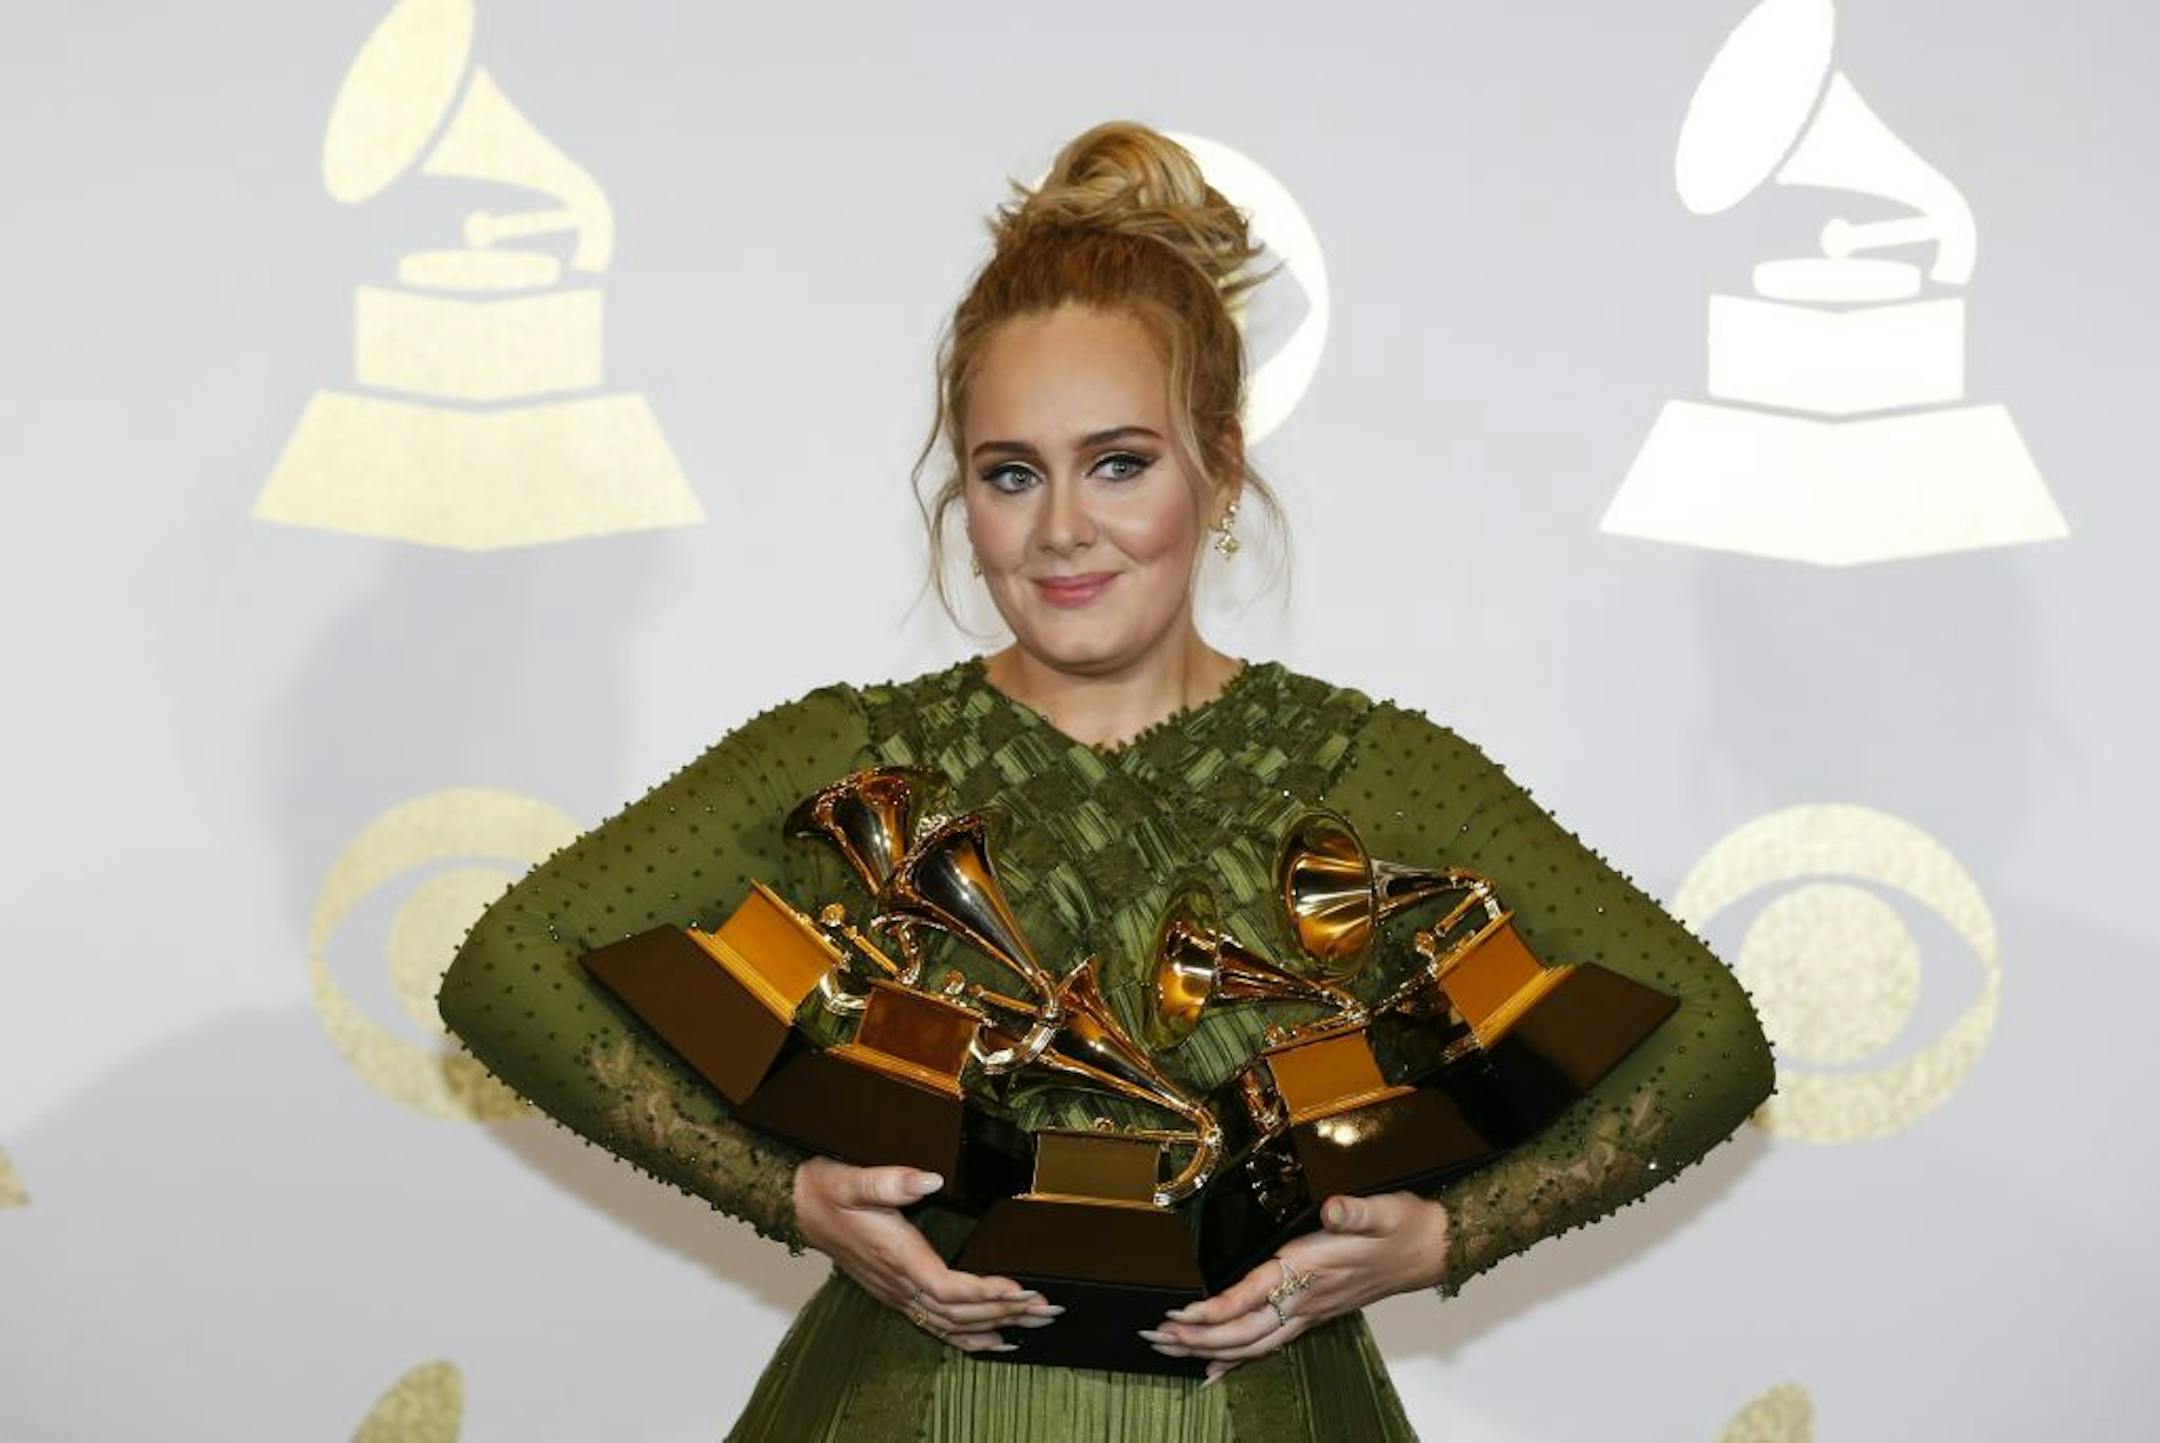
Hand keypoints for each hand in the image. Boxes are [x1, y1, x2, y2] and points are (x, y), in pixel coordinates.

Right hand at [792, 1156, 1061, 1351]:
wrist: (799, 1207)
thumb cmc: (829, 1191)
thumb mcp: (854, 1178)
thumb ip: (891, 1180)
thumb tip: (931, 1179)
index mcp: (896, 1256)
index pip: (948, 1287)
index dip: (986, 1292)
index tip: (1022, 1289)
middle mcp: (900, 1283)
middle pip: (959, 1313)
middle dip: (1007, 1312)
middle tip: (1049, 1307)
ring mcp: (899, 1294)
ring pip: (952, 1324)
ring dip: (996, 1325)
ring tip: (1036, 1322)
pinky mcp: (898, 1294)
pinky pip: (937, 1326)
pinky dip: (969, 1338)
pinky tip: (996, 1341)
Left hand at [1145, 1191, 1448, 1381]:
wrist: (1431, 1249)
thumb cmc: (1402, 1227)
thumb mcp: (1380, 1211)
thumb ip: (1355, 1212)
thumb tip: (1336, 1209)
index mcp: (1310, 1270)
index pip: (1254, 1296)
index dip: (1217, 1309)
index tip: (1180, 1314)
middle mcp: (1306, 1299)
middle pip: (1243, 1331)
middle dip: (1197, 1338)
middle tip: (1153, 1337)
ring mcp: (1310, 1312)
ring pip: (1252, 1344)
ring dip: (1208, 1349)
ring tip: (1169, 1350)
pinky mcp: (1314, 1314)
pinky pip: (1269, 1345)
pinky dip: (1238, 1359)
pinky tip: (1215, 1369)